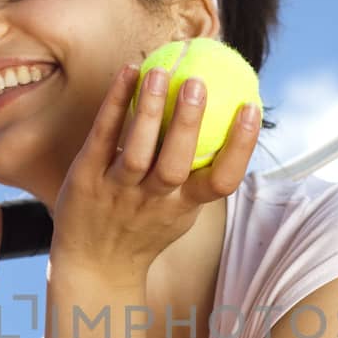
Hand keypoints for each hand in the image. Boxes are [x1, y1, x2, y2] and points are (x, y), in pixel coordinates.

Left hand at [49, 64, 260, 281]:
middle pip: (175, 165)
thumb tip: (230, 121)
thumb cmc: (144, 227)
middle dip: (188, 124)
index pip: (221, 182)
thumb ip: (200, 176)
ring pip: (136, 151)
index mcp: (183, 207)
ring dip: (148, 110)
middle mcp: (152, 201)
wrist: (92, 266)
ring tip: (159, 71)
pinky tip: (128, 72)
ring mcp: (117, 191)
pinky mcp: (86, 179)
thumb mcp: (179, 212)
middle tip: (198, 83)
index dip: (240, 147)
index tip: (251, 106)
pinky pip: (102, 138)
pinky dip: (115, 104)